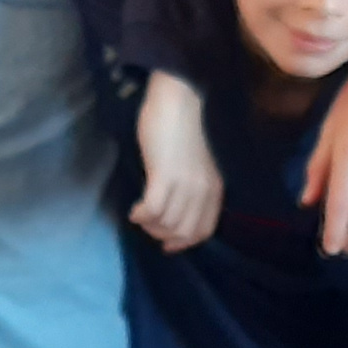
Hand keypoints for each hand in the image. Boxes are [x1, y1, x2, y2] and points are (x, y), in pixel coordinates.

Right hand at [131, 76, 220, 249]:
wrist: (177, 102)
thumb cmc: (183, 129)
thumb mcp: (197, 166)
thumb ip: (193, 188)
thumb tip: (174, 212)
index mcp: (214, 189)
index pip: (203, 230)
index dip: (183, 242)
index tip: (167, 245)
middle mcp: (202, 190)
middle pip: (182, 232)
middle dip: (162, 235)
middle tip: (148, 226)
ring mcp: (184, 184)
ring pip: (166, 224)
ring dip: (149, 226)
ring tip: (140, 215)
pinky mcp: (164, 176)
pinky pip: (152, 210)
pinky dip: (140, 215)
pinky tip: (134, 210)